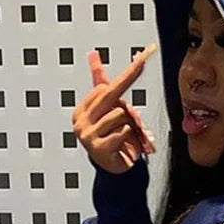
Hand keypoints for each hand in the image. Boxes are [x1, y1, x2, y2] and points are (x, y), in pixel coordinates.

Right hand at [72, 46, 156, 173]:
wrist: (112, 168)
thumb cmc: (110, 137)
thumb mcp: (106, 111)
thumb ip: (99, 83)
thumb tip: (93, 54)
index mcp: (81, 111)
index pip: (102, 87)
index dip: (124, 77)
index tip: (139, 60)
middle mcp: (81, 122)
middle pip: (108, 95)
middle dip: (128, 78)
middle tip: (142, 62)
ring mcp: (87, 135)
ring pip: (119, 114)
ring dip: (129, 122)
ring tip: (125, 134)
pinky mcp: (98, 148)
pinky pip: (123, 131)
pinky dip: (129, 135)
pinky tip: (124, 143)